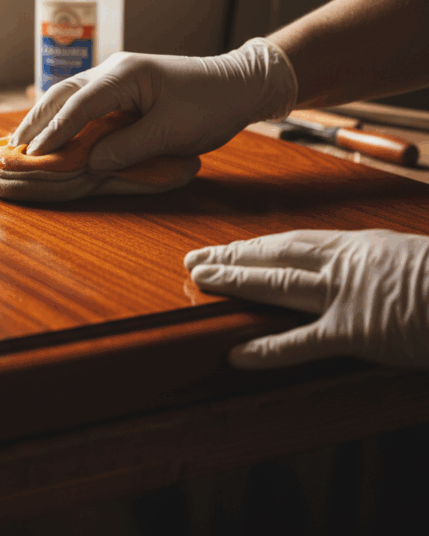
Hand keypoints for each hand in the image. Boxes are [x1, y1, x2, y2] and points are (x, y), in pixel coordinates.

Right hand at [11, 38, 296, 169]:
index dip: (54, 132)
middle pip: (64, 93)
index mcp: (125, 75)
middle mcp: (114, 70)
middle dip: (38, 121)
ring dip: (46, 117)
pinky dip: (65, 116)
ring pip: (70, 95)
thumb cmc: (210, 106)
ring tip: (25, 141)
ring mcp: (117, 75)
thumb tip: (89, 163)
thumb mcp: (171, 132)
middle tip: (15, 148)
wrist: (238, 84)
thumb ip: (127, 148)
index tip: (33, 154)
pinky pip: (85, 100)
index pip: (78, 105)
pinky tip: (55, 130)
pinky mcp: (123, 86)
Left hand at [185, 230, 428, 369]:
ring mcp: (347, 296)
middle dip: (231, 258)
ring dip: (236, 282)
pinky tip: (238, 354)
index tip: (225, 248)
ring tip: (201, 281)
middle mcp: (343, 263)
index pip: (289, 243)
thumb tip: (340, 267)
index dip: (252, 247)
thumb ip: (366, 261)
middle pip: (274, 257)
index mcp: (355, 245)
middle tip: (194, 259)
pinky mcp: (359, 332)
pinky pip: (305, 342)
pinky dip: (269, 349)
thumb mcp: (402, 256)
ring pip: (278, 285)